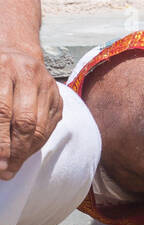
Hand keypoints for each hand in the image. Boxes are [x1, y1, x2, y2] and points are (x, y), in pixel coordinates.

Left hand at [0, 48, 62, 178]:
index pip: (3, 111)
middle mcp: (29, 72)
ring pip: (40, 126)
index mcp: (3, 67)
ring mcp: (47, 83)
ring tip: (12, 167)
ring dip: (25, 152)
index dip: (1, 141)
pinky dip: (36, 144)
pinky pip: (49, 126)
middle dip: (14, 151)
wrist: (15, 54)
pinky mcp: (58, 95)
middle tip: (4, 171)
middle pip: (25, 120)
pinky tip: (23, 153)